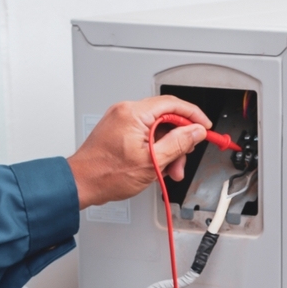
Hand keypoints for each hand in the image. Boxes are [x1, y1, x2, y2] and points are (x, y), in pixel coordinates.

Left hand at [67, 96, 212, 208]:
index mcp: (134, 114)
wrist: (82, 183)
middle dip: (180, 140)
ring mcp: (122, 119)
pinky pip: (146, 133)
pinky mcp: (120, 129)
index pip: (173, 104)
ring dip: (169, 148)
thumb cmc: (107, 174)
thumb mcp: (152, 162)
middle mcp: (127, 111)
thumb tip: (196, 131)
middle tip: (184, 159)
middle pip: (167, 118)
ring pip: (158, 128)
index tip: (205, 128)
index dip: (194, 116)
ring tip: (169, 169)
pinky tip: (157, 165)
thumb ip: (178, 143)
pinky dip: (156, 148)